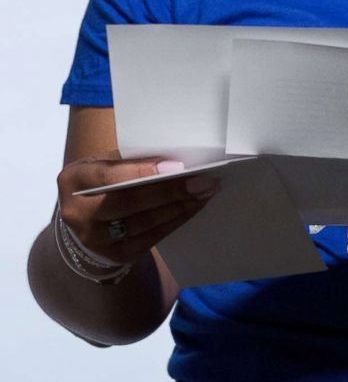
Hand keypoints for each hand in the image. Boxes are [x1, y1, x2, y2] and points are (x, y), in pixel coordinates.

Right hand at [57, 156, 219, 267]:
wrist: (85, 221)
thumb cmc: (102, 182)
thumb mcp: (105, 163)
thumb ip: (131, 161)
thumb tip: (174, 158)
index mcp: (75, 180)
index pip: (112, 175)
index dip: (145, 172)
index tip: (177, 166)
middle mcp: (79, 214)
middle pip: (131, 203)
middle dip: (171, 191)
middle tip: (203, 180)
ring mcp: (96, 241)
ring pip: (145, 223)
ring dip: (180, 207)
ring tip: (205, 191)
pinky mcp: (116, 256)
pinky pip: (152, 238)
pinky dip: (176, 221)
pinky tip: (193, 207)